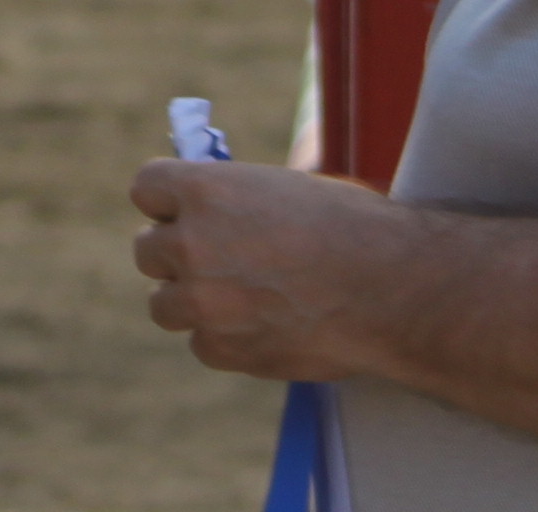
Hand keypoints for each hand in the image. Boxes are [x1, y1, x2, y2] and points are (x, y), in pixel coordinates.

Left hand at [129, 158, 404, 383]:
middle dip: (176, 255)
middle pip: (147, 250)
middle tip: (215, 260)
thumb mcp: (284, 188)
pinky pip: (202, 345)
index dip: (166, 201)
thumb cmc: (351, 227)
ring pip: (164, 304)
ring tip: (239, 299)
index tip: (182, 211)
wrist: (390, 288)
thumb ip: (235, 199)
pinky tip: (266, 327)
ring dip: (192, 302)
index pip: (146, 188)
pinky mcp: (222, 349)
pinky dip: (226, 340)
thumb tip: (211, 205)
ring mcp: (202, 300)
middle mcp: (192, 243)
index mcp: (205, 190)